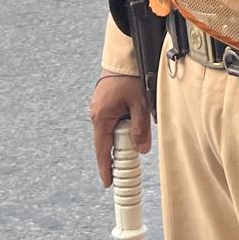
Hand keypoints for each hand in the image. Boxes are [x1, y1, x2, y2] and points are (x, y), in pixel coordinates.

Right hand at [89, 72, 151, 187]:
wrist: (123, 56)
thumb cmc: (131, 78)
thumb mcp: (140, 104)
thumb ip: (140, 129)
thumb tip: (142, 150)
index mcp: (102, 117)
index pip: (102, 150)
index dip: (106, 168)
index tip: (108, 183)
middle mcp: (96, 114)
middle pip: (106, 142)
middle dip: (118, 153)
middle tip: (129, 165)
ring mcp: (98, 108)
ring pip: (110, 132)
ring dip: (121, 138)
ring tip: (135, 140)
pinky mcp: (104, 103)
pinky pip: (111, 122)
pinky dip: (120, 128)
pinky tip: (131, 124)